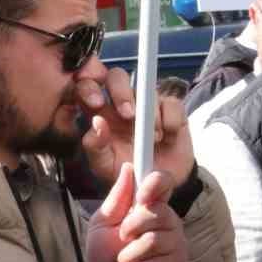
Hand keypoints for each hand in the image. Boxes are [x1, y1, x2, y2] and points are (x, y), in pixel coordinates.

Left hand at [80, 67, 195, 187]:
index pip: (89, 86)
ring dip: (151, 116)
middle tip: (128, 115)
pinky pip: (172, 102)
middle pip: (117, 76)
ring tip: (154, 140)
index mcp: (102, 112)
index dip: (90, 87)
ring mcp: (148, 103)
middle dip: (121, 91)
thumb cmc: (127, 171)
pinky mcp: (171, 108)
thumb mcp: (105, 165)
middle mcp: (123, 102)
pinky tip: (168, 136)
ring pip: (147, 90)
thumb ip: (95, 146)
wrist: (159, 185)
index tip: (96, 104)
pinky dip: (170, 120)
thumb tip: (97, 122)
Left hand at [86, 165, 188, 261]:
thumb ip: (117, 199)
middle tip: (123, 240)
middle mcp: (169, 224)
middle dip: (131, 227)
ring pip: (153, 240)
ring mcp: (176, 247)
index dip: (156, 183)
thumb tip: (129, 168)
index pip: (164, 182)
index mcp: (152, 208)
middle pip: (158, 211)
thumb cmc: (104, 259)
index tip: (141, 196)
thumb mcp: (103, 225)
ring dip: (128, 255)